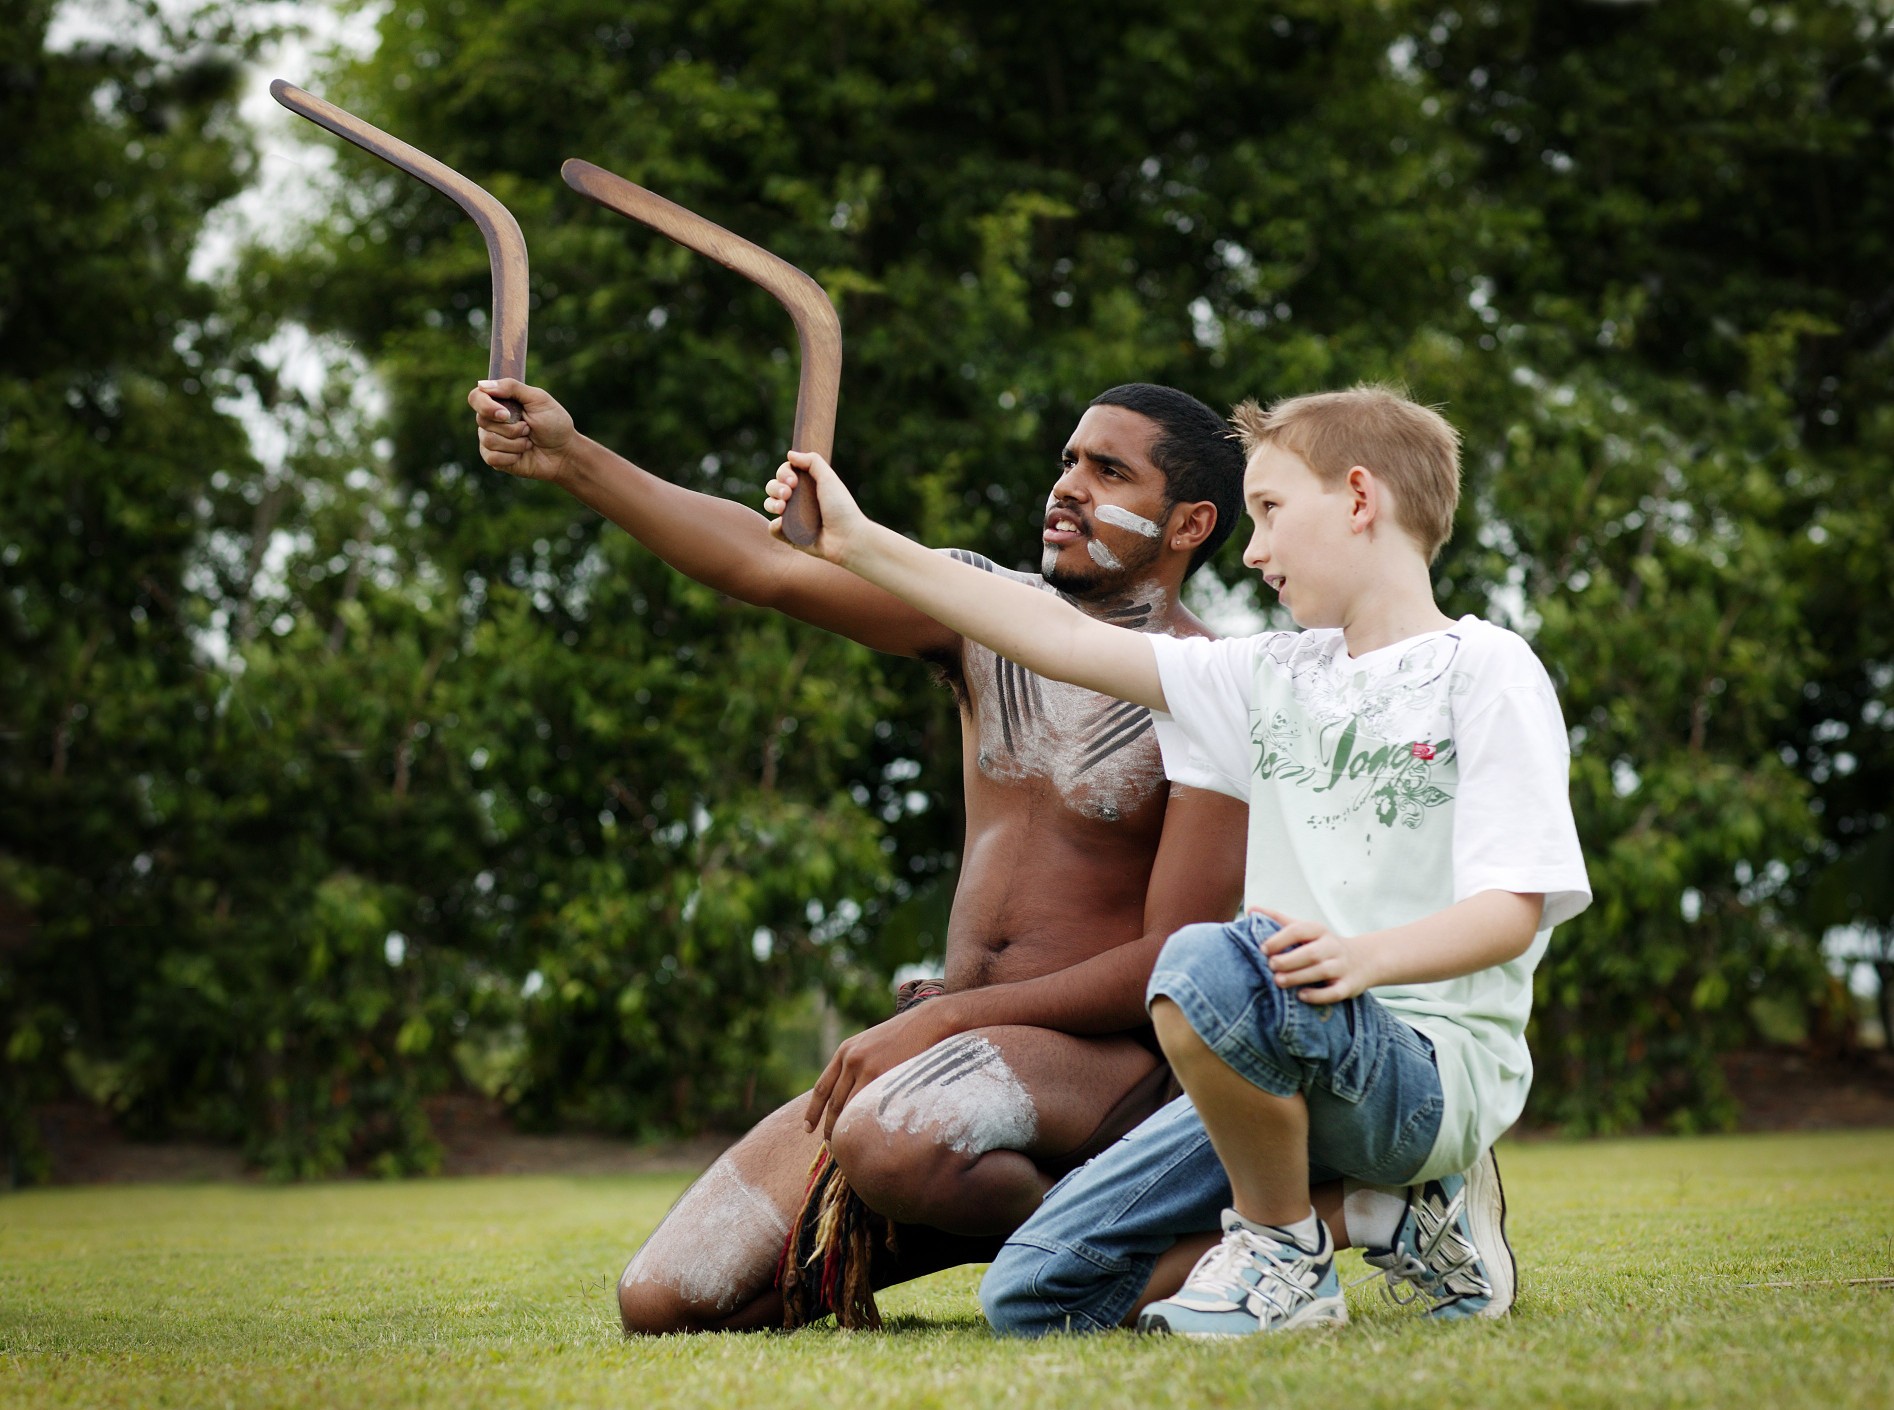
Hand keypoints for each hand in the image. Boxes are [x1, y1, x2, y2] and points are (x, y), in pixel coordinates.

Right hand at [468, 378, 574, 482]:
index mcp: (500, 401)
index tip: (505, 414)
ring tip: (528, 442)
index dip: (486, 406)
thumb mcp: (539, 399)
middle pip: (481, 420)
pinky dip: (512, 457)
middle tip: (528, 428)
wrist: (564, 452)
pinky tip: (522, 455)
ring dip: (515, 443)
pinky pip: (492, 458)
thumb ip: (512, 387)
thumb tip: (482, 384)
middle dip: (511, 428)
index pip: (476, 398)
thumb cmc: (554, 423)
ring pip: (488, 440)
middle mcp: (492, 420)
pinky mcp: (495, 459)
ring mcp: (492, 440)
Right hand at [764, 450, 864, 562]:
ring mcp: (794, 519)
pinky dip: (775, 525)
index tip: (793, 480)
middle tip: (788, 493)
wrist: (847, 537)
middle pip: (773, 488)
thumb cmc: (841, 507)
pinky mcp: (791, 536)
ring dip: (771, 503)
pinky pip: (773, 529)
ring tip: (782, 507)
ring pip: (770, 506)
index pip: (784, 474)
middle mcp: (799, 501)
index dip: (783, 474)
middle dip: (775, 488)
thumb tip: (790, 454)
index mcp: (807, 486)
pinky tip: (782, 523)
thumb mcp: (829, 478)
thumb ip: (812, 462)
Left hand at [802, 1000, 957, 1141]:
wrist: (929, 1021)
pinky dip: (865, 1124)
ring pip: (849, 1108)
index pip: (822, 1088)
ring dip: (847, 1130)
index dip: (813, 1111)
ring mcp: (866, 1068)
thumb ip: (858, 1065)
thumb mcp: (872, 1043)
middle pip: (834, 1103)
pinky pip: (868, 1107)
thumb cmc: (905, 1035)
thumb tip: (852, 1098)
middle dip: (831, 1128)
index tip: (808, 1129)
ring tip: (849, 1149)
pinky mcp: (882, 1075)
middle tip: (833, 1147)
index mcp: (845, 1051)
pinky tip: (868, 1137)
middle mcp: (850, 1059)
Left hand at [1254, 907, 1377, 1003]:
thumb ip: (1279, 920)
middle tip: (1270, 966)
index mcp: (1319, 931)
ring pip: (1321, 971)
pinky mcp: (1348, 986)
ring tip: (1278, 981)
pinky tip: (1301, 996)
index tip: (1263, 949)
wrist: (1363, 959)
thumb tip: (1251, 910)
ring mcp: (1341, 967)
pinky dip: (1318, 995)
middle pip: (1311, 952)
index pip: (1299, 930)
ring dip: (1299, 977)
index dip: (1280, 939)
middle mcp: (1332, 947)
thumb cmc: (1324, 944)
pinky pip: (1334, 992)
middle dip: (1289, 960)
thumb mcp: (1306, 929)